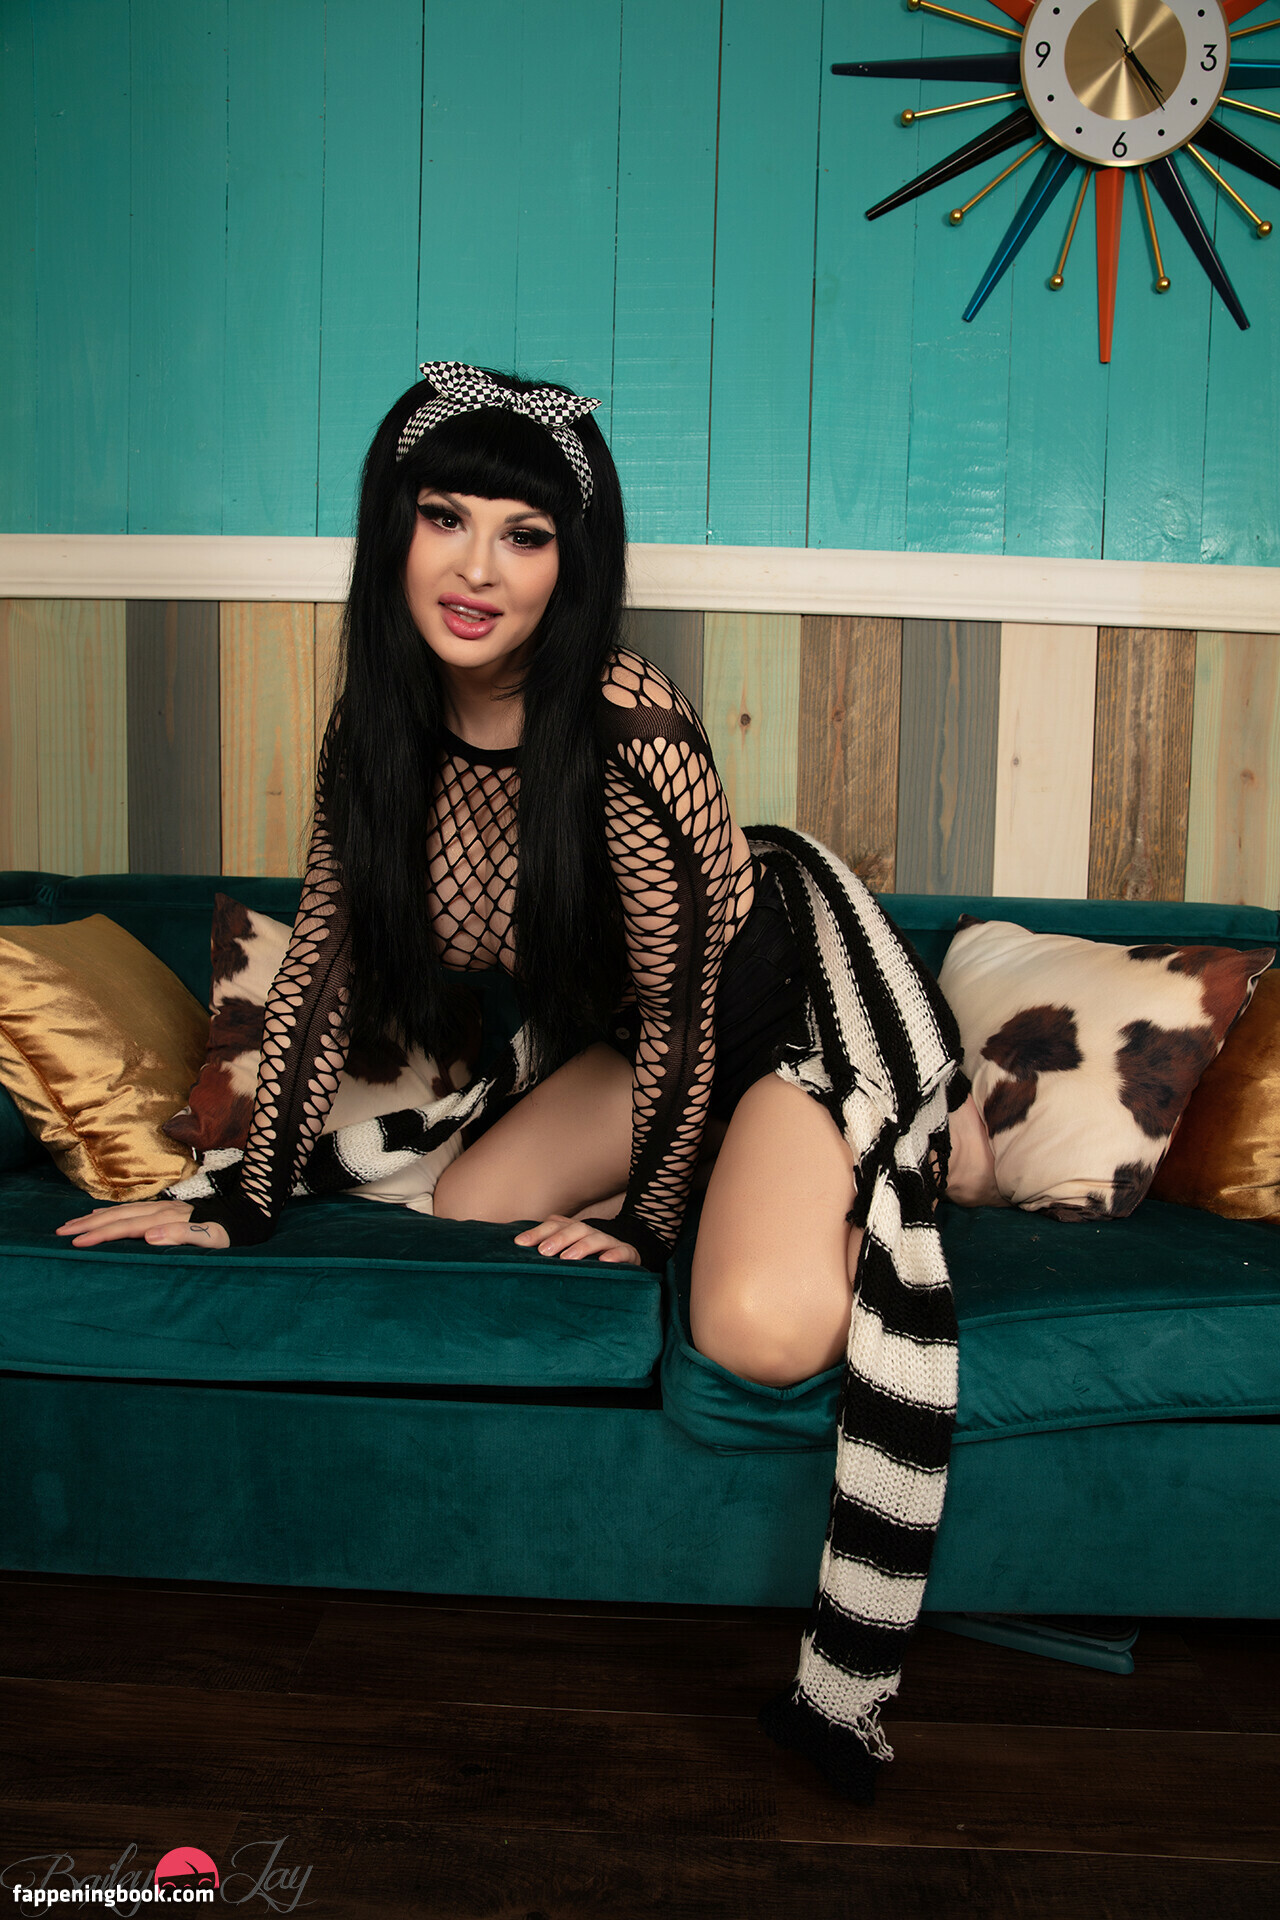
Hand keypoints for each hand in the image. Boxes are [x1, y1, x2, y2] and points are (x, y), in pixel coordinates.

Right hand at [55, 1200, 230, 1249]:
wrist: (251, 1213)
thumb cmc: (233, 1232)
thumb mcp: (214, 1239)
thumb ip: (182, 1235)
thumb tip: (148, 1235)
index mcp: (169, 1219)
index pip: (127, 1227)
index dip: (101, 1234)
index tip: (77, 1242)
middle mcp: (163, 1211)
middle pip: (119, 1217)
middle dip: (89, 1224)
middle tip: (61, 1232)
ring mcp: (165, 1209)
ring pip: (123, 1212)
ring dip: (97, 1218)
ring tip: (73, 1223)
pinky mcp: (169, 1210)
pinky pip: (133, 1211)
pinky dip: (113, 1213)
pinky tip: (103, 1216)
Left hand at [513, 1214, 640, 1264]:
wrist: (625, 1257)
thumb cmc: (588, 1259)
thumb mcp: (567, 1252)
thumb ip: (548, 1250)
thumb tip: (516, 1251)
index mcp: (573, 1230)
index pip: (555, 1225)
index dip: (537, 1232)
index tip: (519, 1243)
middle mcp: (590, 1233)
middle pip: (574, 1229)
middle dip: (558, 1239)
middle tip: (543, 1251)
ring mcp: (609, 1242)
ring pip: (596, 1238)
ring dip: (581, 1247)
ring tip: (567, 1258)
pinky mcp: (627, 1254)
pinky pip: (623, 1252)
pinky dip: (614, 1255)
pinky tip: (604, 1262)